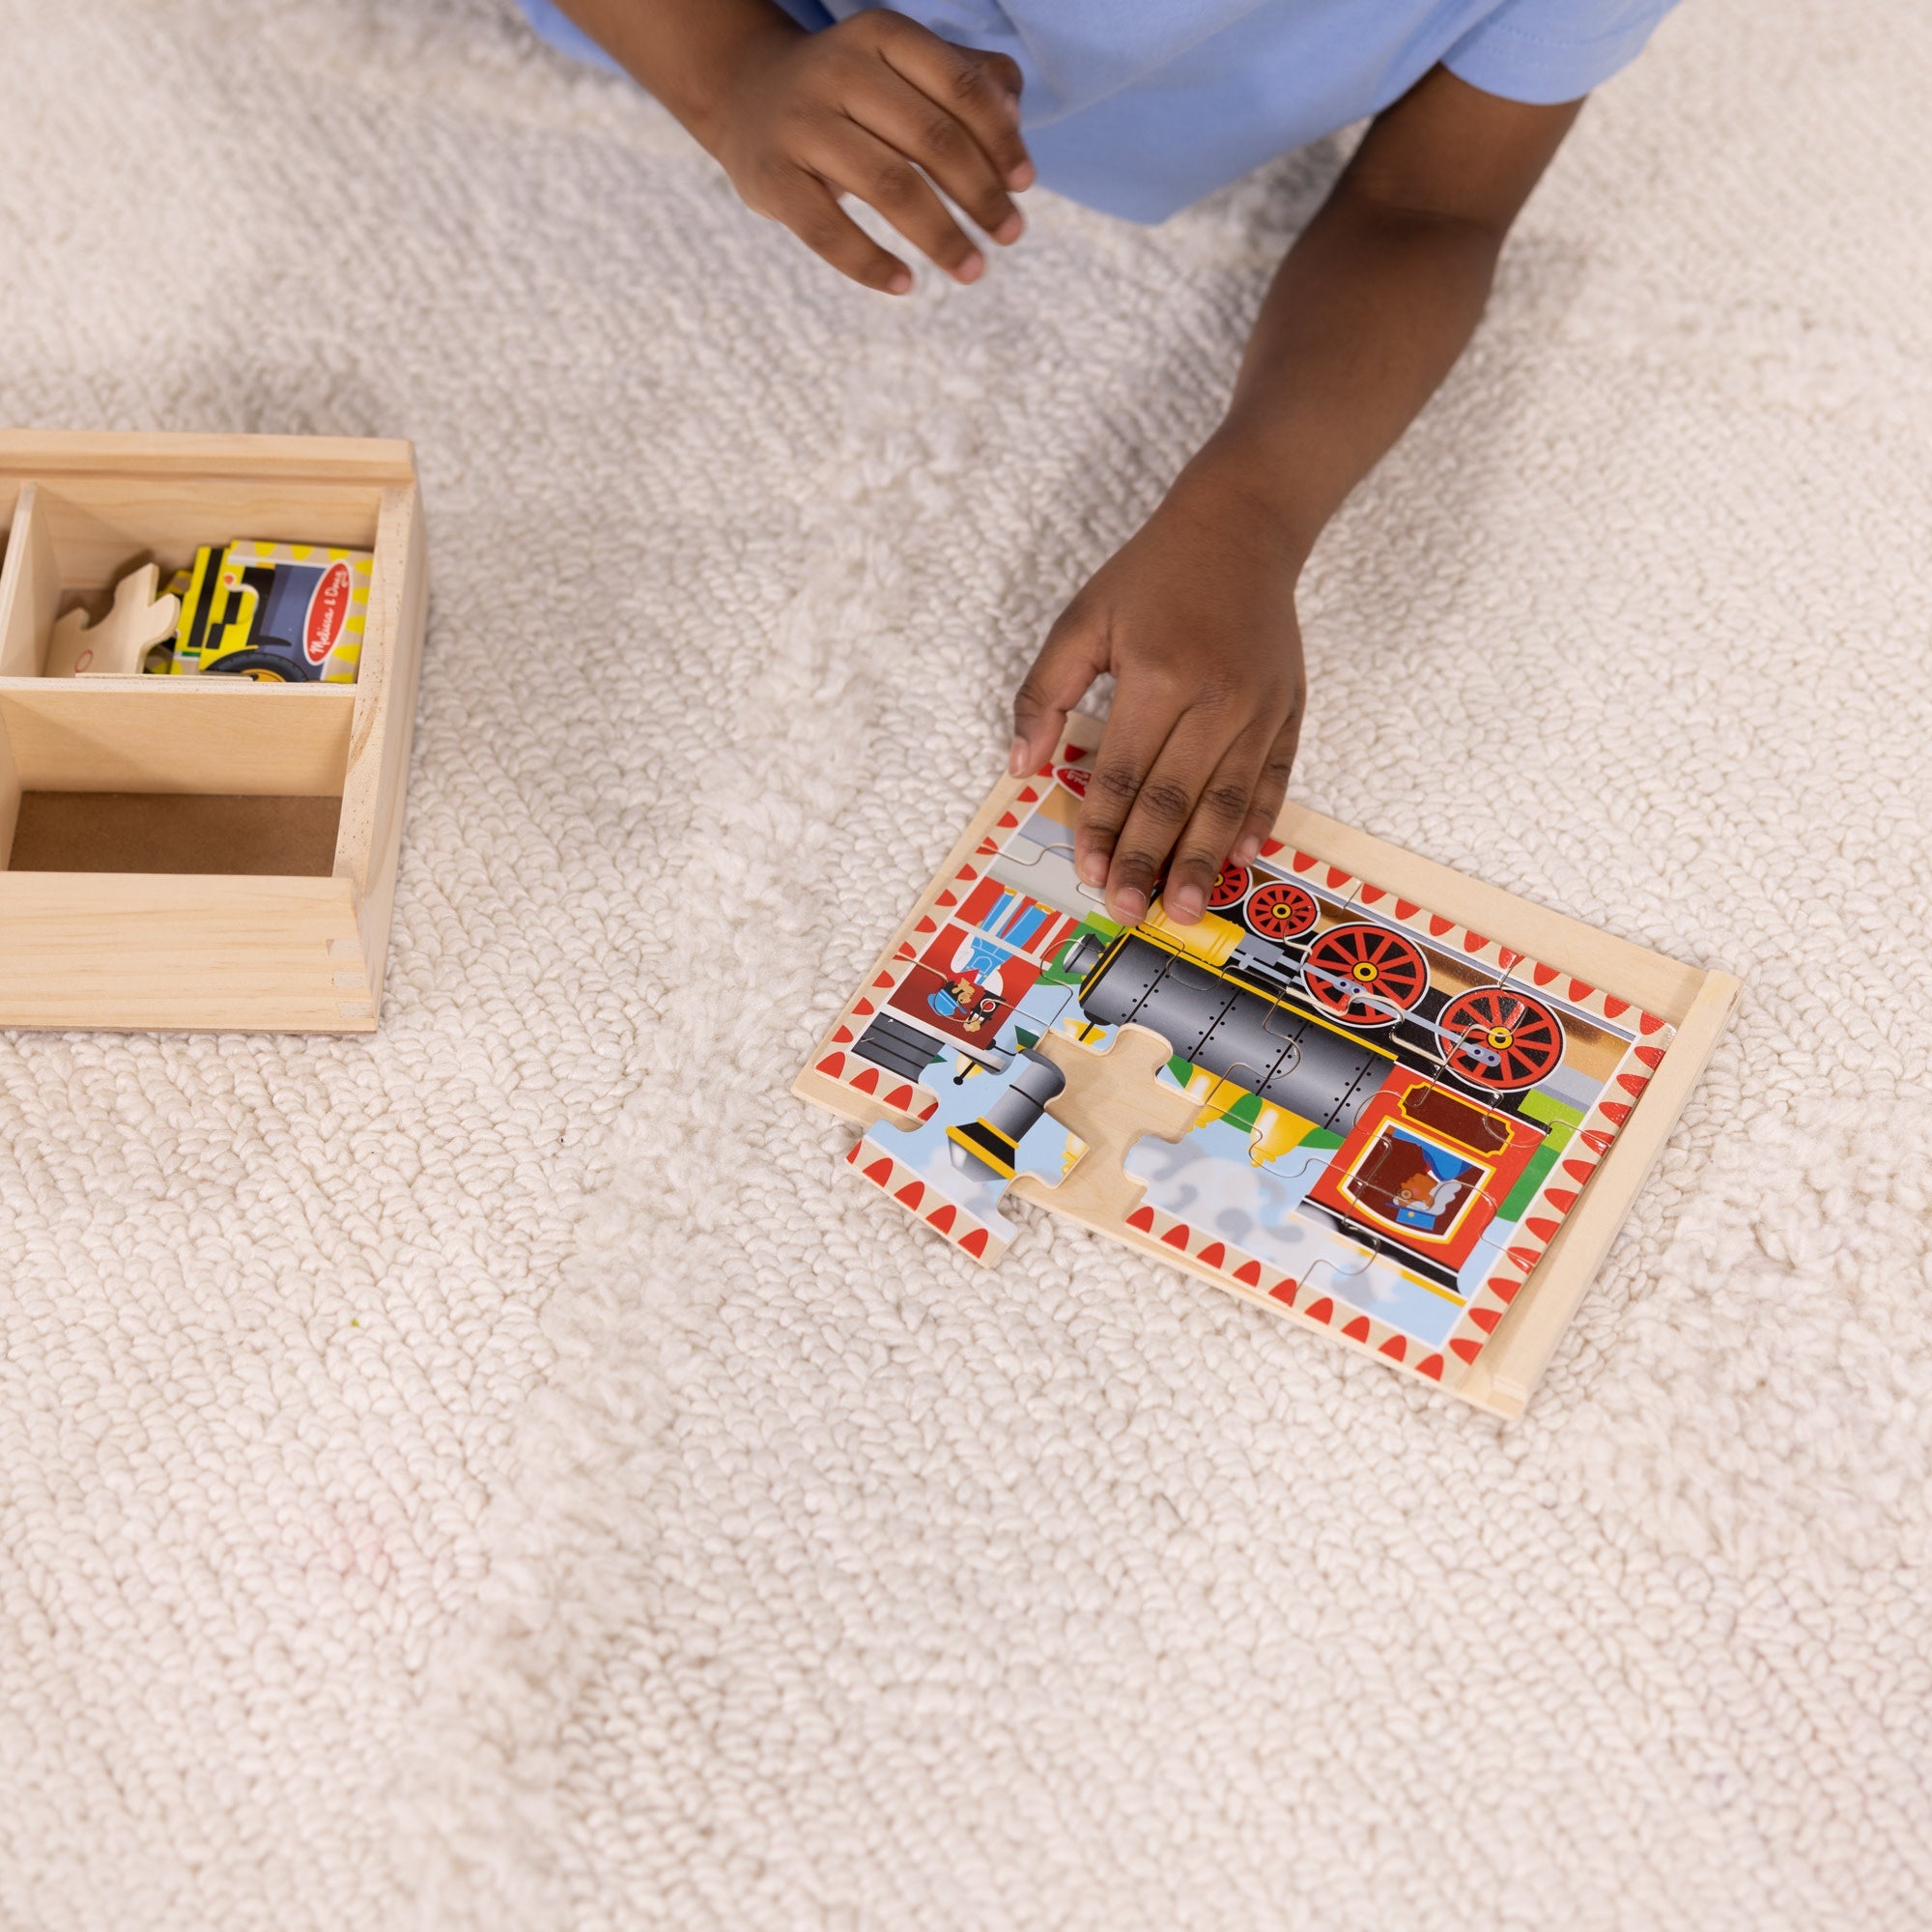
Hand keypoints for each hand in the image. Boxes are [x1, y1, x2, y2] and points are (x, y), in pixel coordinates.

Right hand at [706, 11, 1032, 293]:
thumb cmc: (852, 91)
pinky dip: (872, 265)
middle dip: (980, 194)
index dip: (1000, 140)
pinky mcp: (771, 178)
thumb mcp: (905, 67)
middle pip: (930, 139)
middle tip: (1010, 234)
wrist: (746, 95)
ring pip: (888, 186)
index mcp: (881, 36)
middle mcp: (838, 70)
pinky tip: (906, 285)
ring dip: (941, 237)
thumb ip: (967, 80)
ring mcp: (800, 124)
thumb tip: (1014, 119)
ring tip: (973, 269)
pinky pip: (829, 232)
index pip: (959, 88)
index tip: (1024, 184)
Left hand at [1009, 468, 1306, 927]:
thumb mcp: (1082, 619)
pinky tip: (1241, 857)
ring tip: (1187, 908)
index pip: (1124, 772)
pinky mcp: (1289, 710)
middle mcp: (1216, 698)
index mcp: (1159, 676)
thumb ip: (1045, 693)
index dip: (1102, 827)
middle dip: (1149, 860)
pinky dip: (1257, 819)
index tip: (1088, 872)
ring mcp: (1260, 707)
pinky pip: (1273, 777)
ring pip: (1227, 800)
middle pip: (1176, 798)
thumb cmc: (1152, 576)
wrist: (1241, 528)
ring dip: (1204, 859)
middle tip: (1131, 909)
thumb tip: (1021, 765)